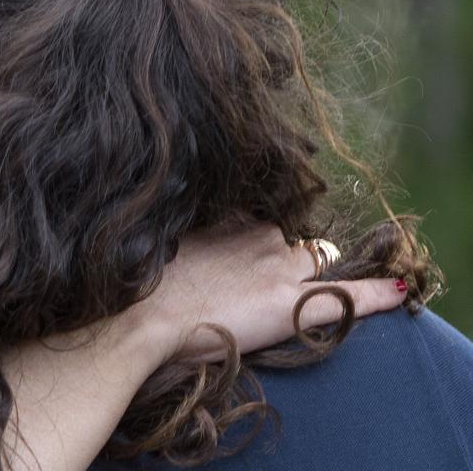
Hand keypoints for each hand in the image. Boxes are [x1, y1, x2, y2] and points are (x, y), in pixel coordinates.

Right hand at [132, 224, 407, 363]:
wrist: (141, 318)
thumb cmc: (142, 289)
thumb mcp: (163, 246)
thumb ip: (191, 238)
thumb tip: (194, 246)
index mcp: (228, 220)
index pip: (264, 221)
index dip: (263, 240)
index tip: (252, 254)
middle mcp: (260, 236)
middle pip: (293, 240)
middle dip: (290, 254)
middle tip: (263, 282)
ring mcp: (279, 269)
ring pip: (318, 262)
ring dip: (316, 272)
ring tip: (299, 291)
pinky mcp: (292, 304)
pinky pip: (347, 296)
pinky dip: (376, 293)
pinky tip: (398, 290)